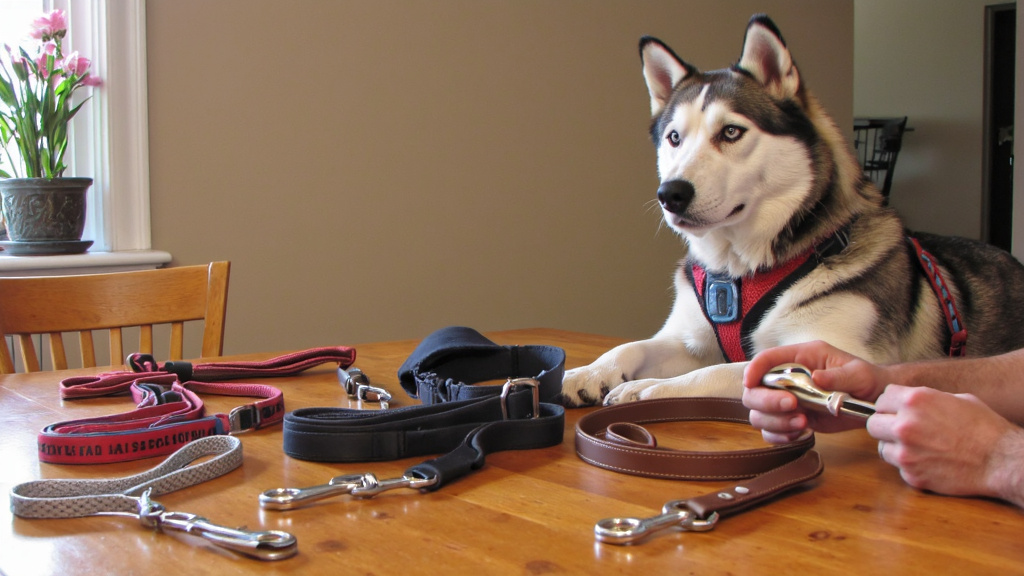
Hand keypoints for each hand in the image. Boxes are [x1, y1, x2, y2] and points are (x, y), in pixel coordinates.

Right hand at [742, 341, 888, 441]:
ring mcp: (788, 401)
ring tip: (804, 424)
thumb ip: (838, 376)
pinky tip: (800, 434)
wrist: (875, 402)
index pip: (766, 359)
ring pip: (759, 414)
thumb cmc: (866, 380)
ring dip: (775, 422)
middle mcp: (787, 379)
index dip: (753, 370)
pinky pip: (771, 432)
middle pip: (754, 390)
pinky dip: (780, 436)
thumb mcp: (857, 374)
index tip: (751, 383)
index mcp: (799, 359)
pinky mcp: (792, 420)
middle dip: (767, 402)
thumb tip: (816, 378)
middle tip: (793, 407)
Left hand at [870, 385, 1023, 502]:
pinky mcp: (911, 474)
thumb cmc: (984, 427)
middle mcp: (905, 424)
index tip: (899, 411)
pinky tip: (927, 461)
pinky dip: (908, 465)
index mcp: (915, 401)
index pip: (881, 398)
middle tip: (903, 430)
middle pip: (873, 423)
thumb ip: (925, 399)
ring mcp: (906, 452)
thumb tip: (906, 401)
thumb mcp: (955, 398)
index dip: (891, 405)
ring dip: (894, 446)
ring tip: (918, 447)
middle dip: (886, 425)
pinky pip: (897, 467)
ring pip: (881, 447)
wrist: (1001, 460)